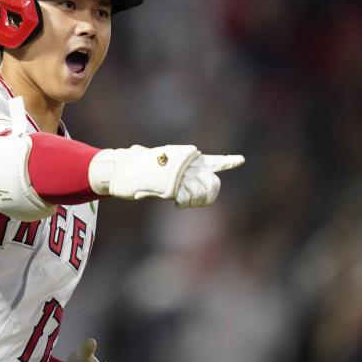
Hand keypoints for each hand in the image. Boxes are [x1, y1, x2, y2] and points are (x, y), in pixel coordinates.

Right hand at [89, 145, 243, 207]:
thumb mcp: (151, 163)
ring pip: (201, 192)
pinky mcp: (173, 186)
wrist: (120, 169)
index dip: (227, 161)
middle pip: (212, 183)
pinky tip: (176, 202)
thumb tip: (144, 157)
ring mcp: (179, 174)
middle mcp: (186, 163)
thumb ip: (161, 165)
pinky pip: (187, 199)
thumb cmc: (133, 168)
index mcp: (184, 158)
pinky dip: (183, 204)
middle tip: (190, 200)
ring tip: (182, 201)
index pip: (212, 160)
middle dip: (207, 195)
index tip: (241, 160)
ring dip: (193, 201)